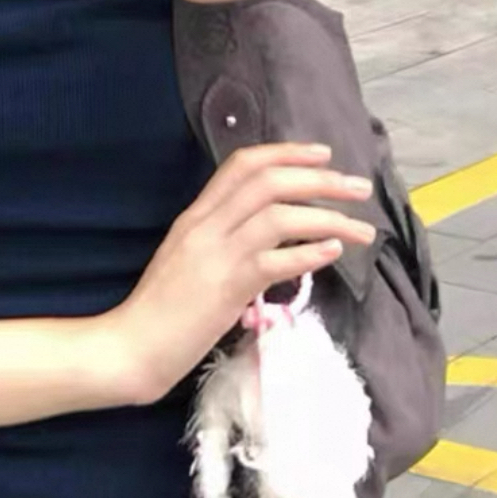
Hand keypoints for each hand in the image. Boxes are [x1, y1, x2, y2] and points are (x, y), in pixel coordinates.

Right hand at [94, 143, 377, 407]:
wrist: (133, 345)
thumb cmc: (161, 306)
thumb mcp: (188, 256)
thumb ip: (222, 236)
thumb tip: (268, 229)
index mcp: (196, 214)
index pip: (242, 164)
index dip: (286, 152)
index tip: (323, 154)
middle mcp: (206, 225)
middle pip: (268, 182)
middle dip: (320, 179)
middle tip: (359, 186)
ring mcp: (217, 254)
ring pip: (279, 216)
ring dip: (328, 217)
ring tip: (363, 230)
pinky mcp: (227, 288)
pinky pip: (276, 261)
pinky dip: (310, 252)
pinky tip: (333, 253)